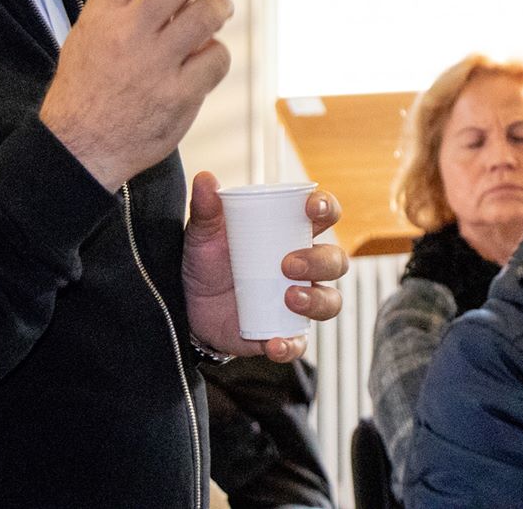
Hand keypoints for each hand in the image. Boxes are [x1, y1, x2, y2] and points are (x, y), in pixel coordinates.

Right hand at [39, 0, 246, 190]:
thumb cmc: (88, 84)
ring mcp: (154, 66)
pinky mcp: (178, 97)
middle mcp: (128, 34)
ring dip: (220, 6)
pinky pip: (217, 57)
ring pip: (207, 14)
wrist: (78, 149)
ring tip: (217, 10)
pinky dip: (216, 54)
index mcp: (103, 14)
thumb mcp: (92, 31)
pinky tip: (201, 61)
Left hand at [183, 171, 346, 360]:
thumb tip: (205, 179)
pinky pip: (299, 342)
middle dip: (320, 261)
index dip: (327, 207)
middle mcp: (304, 267)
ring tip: (289, 298)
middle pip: (335, 260)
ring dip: (316, 300)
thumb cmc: (206, 263)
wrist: (187, 309)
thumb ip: (206, 210)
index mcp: (289, 233)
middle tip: (288, 264)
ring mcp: (297, 301)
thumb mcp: (202, 236)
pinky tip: (273, 342)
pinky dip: (290, 344)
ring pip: (330, 300)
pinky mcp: (284, 332)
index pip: (324, 215)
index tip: (312, 207)